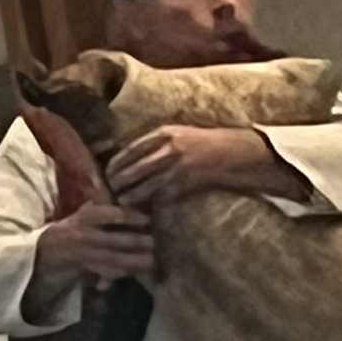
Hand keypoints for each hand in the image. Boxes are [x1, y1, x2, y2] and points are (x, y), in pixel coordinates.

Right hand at [26, 202, 153, 320]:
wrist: (42, 251)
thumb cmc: (69, 230)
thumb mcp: (81, 215)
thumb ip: (100, 209)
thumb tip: (127, 197)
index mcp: (82, 219)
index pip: (107, 214)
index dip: (128, 216)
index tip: (146, 219)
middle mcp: (81, 235)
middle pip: (112, 239)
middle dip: (134, 241)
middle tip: (153, 241)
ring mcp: (82, 254)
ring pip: (111, 258)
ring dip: (133, 260)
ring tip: (151, 260)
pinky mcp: (84, 269)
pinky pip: (106, 272)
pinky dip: (122, 272)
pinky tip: (137, 271)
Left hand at [105, 124, 273, 206]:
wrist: (232, 152)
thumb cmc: (203, 142)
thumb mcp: (178, 133)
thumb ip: (156, 141)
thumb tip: (130, 152)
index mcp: (164, 133)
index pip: (131, 148)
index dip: (117, 162)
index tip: (108, 172)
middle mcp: (170, 148)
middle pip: (136, 167)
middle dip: (120, 180)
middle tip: (111, 189)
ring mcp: (180, 166)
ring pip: (148, 183)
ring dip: (133, 194)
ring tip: (123, 202)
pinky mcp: (189, 181)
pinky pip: (166, 193)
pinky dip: (154, 201)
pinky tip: (145, 207)